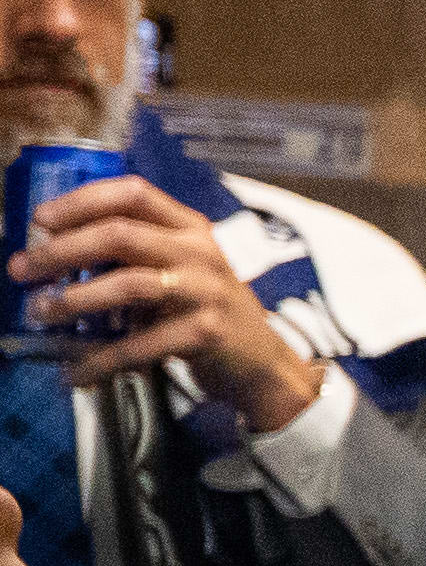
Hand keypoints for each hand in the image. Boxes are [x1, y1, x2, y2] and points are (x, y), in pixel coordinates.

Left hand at [11, 176, 320, 431]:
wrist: (262, 362)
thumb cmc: (207, 311)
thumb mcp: (180, 270)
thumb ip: (134, 255)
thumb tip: (57, 254)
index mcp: (190, 228)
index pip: (133, 194)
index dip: (81, 201)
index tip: (40, 219)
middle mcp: (201, 252)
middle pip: (120, 234)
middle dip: (61, 251)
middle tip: (22, 268)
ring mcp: (206, 291)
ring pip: (127, 284)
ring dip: (74, 300)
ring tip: (40, 312)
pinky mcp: (206, 333)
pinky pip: (140, 344)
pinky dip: (101, 360)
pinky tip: (77, 371)